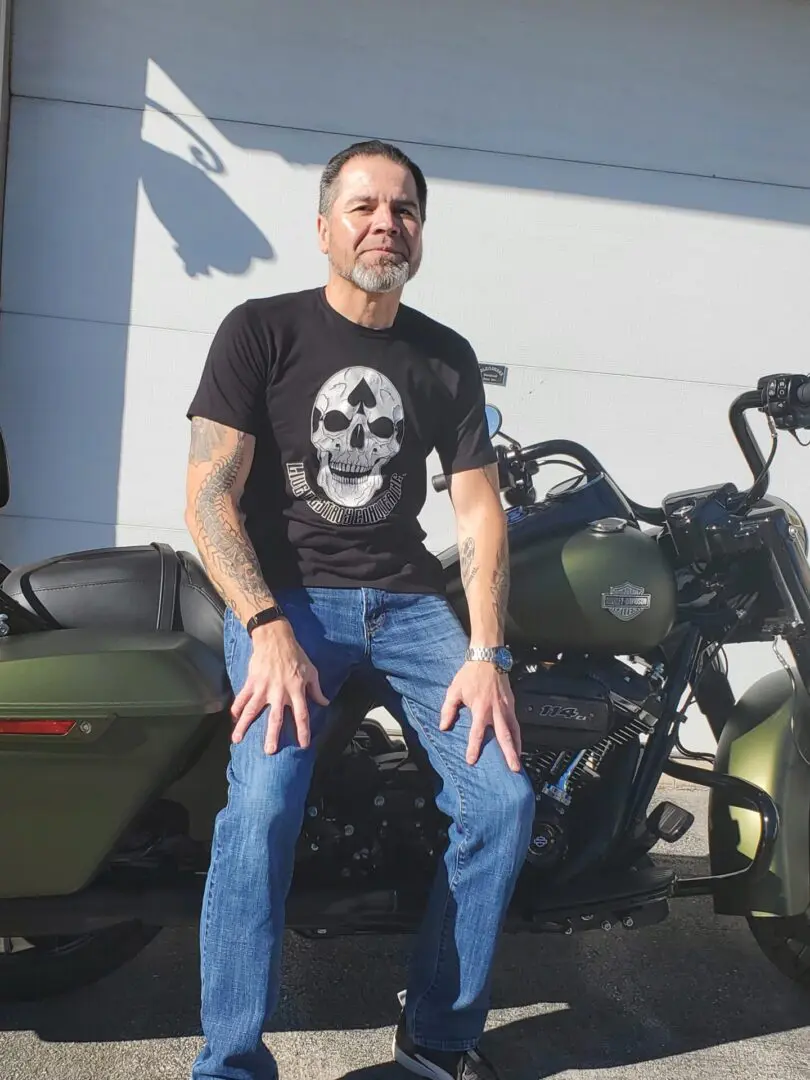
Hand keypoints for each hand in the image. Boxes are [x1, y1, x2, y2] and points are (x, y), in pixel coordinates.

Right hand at [231, 621, 328, 753]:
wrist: (275, 639)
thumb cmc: (296, 655)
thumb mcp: (311, 671)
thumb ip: (316, 690)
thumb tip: (325, 703)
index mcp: (296, 690)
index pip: (301, 715)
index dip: (303, 731)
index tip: (303, 745)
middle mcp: (279, 692)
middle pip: (275, 718)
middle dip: (272, 735)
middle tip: (269, 751)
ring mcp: (263, 688)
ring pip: (253, 710)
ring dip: (244, 725)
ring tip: (237, 739)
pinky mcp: (252, 682)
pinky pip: (242, 697)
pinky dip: (236, 708)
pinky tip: (232, 719)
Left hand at [440, 661, 521, 771]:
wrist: (488, 658)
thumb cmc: (470, 674)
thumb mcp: (454, 690)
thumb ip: (448, 710)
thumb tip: (444, 727)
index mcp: (480, 708)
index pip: (477, 732)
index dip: (474, 747)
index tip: (472, 760)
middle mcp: (496, 710)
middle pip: (504, 736)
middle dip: (509, 753)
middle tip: (514, 768)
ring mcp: (506, 707)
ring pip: (514, 730)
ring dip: (516, 747)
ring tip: (518, 761)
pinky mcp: (512, 704)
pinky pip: (516, 723)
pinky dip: (517, 735)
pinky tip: (517, 744)